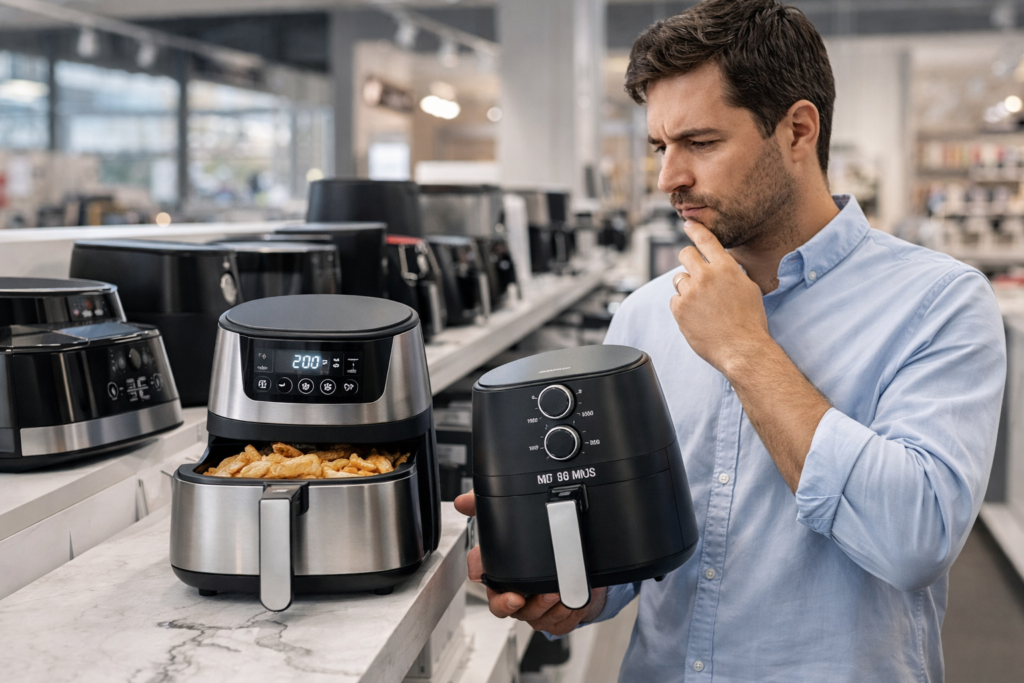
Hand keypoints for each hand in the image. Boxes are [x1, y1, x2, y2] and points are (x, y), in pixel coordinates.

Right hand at [454, 491, 607, 635]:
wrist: (567, 565)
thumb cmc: (533, 550)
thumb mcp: (508, 524)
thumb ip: (485, 510)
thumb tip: (463, 501)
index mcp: (501, 583)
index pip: (492, 595)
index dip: (500, 597)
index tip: (510, 593)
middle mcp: (517, 598)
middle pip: (514, 611)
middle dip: (527, 605)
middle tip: (545, 592)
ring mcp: (536, 610)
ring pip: (539, 617)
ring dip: (552, 606)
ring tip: (563, 590)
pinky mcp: (556, 618)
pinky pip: (560, 622)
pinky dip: (568, 612)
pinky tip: (574, 600)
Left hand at [671, 221, 770, 375]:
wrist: (742, 348)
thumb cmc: (750, 321)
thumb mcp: (748, 288)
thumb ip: (730, 272)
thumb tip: (719, 264)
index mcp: (726, 268)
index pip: (706, 240)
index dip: (695, 229)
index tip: (688, 224)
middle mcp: (706, 276)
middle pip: (685, 254)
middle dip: (688, 260)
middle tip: (694, 272)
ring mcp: (691, 292)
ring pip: (678, 278)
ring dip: (686, 287)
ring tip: (702, 304)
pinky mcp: (679, 309)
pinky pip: (674, 299)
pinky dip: (682, 306)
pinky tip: (697, 316)